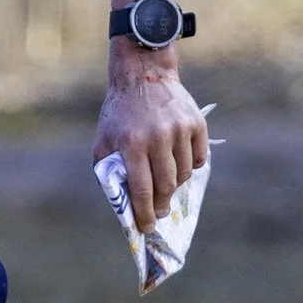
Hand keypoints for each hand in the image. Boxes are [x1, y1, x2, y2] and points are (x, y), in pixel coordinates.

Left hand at [94, 61, 207, 230]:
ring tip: (165, 183)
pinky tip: (178, 163)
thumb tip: (123, 204)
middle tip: (158, 212)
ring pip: (184, 175)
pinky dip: (190, 166)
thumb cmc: (120, 113)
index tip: (146, 228)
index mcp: (131, 143)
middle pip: (166, 186)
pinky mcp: (196, 124)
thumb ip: (109, 170)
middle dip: (161, 205)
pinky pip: (198, 158)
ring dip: (174, 185)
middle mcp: (157, 137)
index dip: (144, 213)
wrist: (143, 75)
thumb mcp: (104, 140)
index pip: (141, 189)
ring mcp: (179, 130)